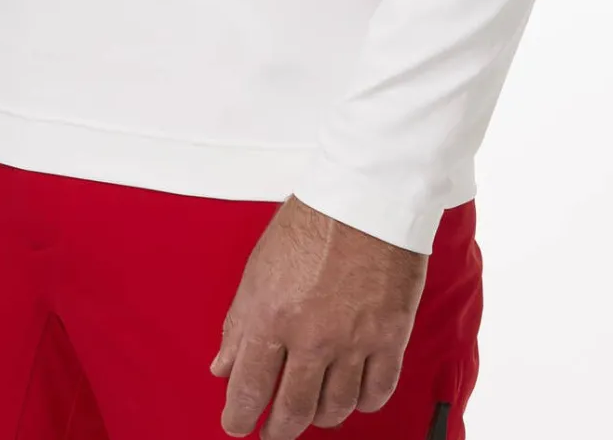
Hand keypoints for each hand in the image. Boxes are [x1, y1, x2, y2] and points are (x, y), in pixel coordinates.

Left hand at [209, 195, 427, 438]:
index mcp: (270, 316)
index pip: (247, 388)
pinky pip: (375, 394)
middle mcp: (310, 337)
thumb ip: (240, 322)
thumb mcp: (259, 267)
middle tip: (274, 432)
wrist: (366, 197)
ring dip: (320, 415)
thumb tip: (223, 365)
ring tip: (313, 408)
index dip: (239, 416)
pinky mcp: (389, 338)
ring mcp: (352, 341)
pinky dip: (362, 402)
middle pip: (292, 411)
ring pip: (334, 409)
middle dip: (278, 430)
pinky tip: (353, 393)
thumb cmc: (312, 222)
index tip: (237, 424)